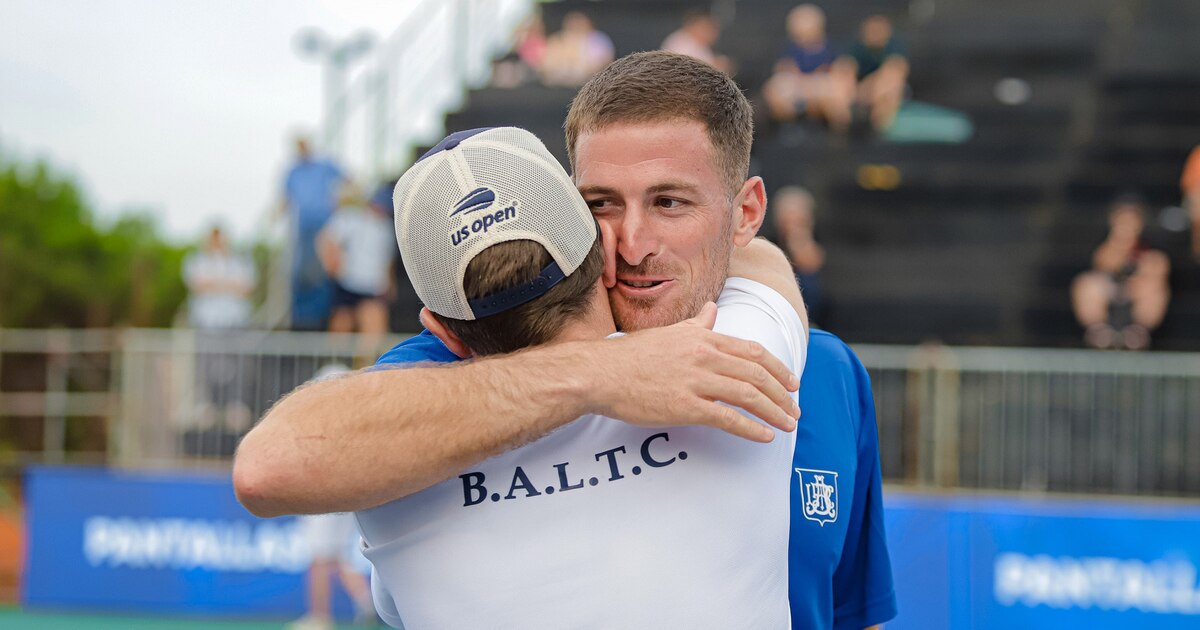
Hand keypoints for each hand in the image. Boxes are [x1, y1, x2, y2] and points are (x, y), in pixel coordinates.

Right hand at [583, 302, 799, 441]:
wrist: (599, 373)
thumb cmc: (630, 356)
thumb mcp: (668, 333)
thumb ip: (695, 324)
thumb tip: (712, 310)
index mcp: (702, 337)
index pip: (753, 351)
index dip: (778, 368)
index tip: (792, 382)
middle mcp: (704, 356)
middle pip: (757, 374)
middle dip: (783, 394)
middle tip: (795, 409)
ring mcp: (696, 381)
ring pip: (749, 396)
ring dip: (774, 412)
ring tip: (788, 425)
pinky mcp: (685, 406)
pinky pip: (728, 419)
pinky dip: (751, 428)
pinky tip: (765, 436)